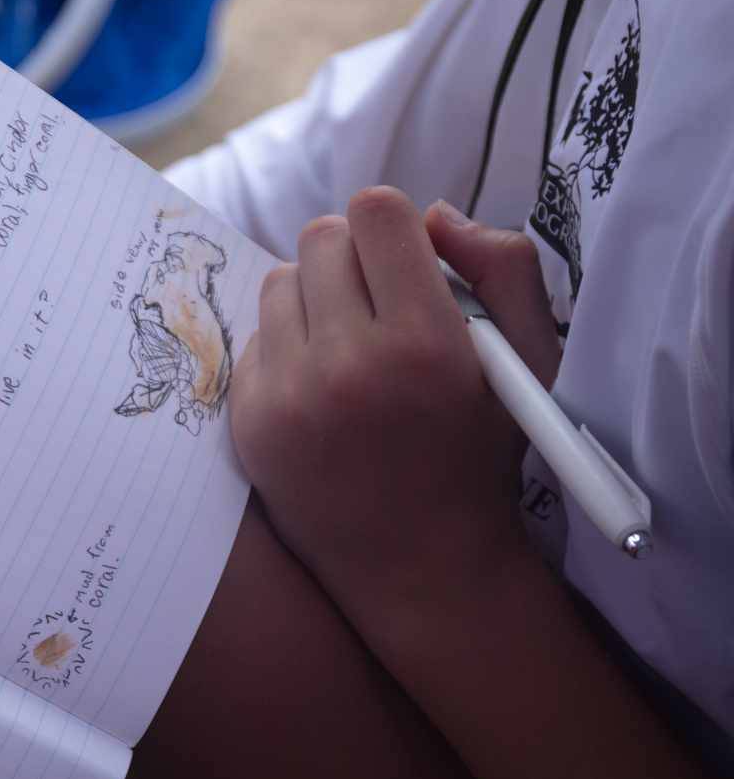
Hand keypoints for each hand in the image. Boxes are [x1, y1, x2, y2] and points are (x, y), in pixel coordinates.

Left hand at [230, 188, 561, 617]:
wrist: (420, 566)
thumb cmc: (482, 454)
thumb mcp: (529, 360)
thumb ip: (501, 266)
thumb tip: (431, 213)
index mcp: (425, 343)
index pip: (376, 213)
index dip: (394, 227)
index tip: (406, 259)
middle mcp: (349, 366)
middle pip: (322, 237)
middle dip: (355, 257)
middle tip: (380, 302)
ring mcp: (289, 396)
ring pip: (281, 280)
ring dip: (316, 296)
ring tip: (352, 344)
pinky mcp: (249, 420)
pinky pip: (256, 336)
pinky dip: (288, 346)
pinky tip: (324, 387)